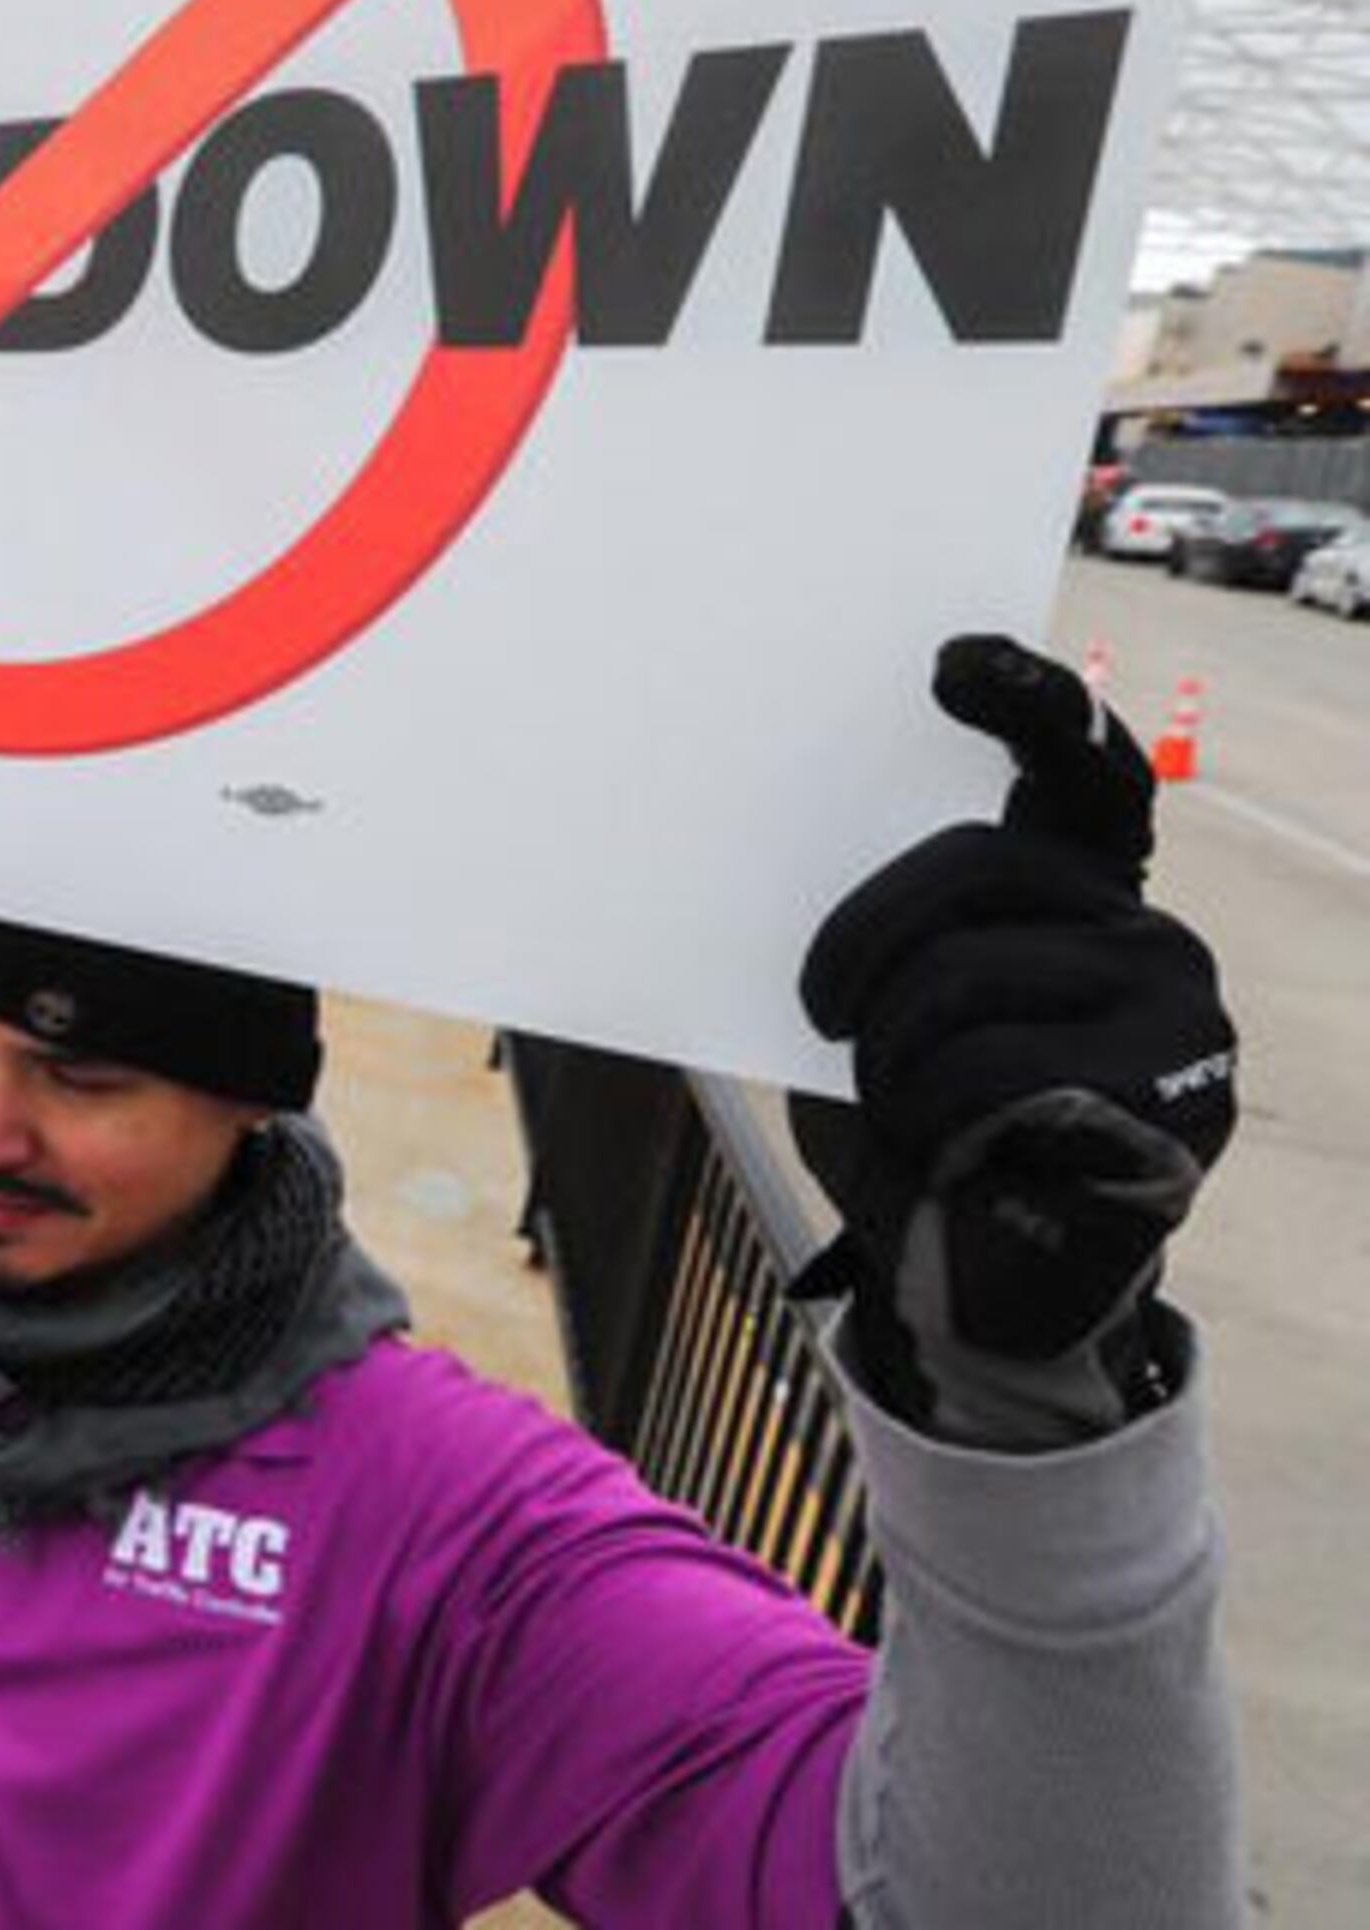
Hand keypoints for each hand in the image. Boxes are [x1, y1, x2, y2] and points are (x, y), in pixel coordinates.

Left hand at [791, 636, 1234, 1443]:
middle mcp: (1146, 933)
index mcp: (1080, 900)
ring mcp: (1174, 1007)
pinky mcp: (1169, 1092)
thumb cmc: (915, 1141)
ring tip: (907, 1112)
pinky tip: (957, 1158)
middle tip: (818, 1011)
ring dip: (887, 1054)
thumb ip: (897, 935)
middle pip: (970, 864)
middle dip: (859, 937)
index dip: (1031, 702)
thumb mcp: (881, 1019)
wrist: (970, 1293)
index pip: (1084, 771)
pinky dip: (927, 1119)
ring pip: (960, 975)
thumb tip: (780, 836)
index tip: (950, 661)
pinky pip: (988, 1068)